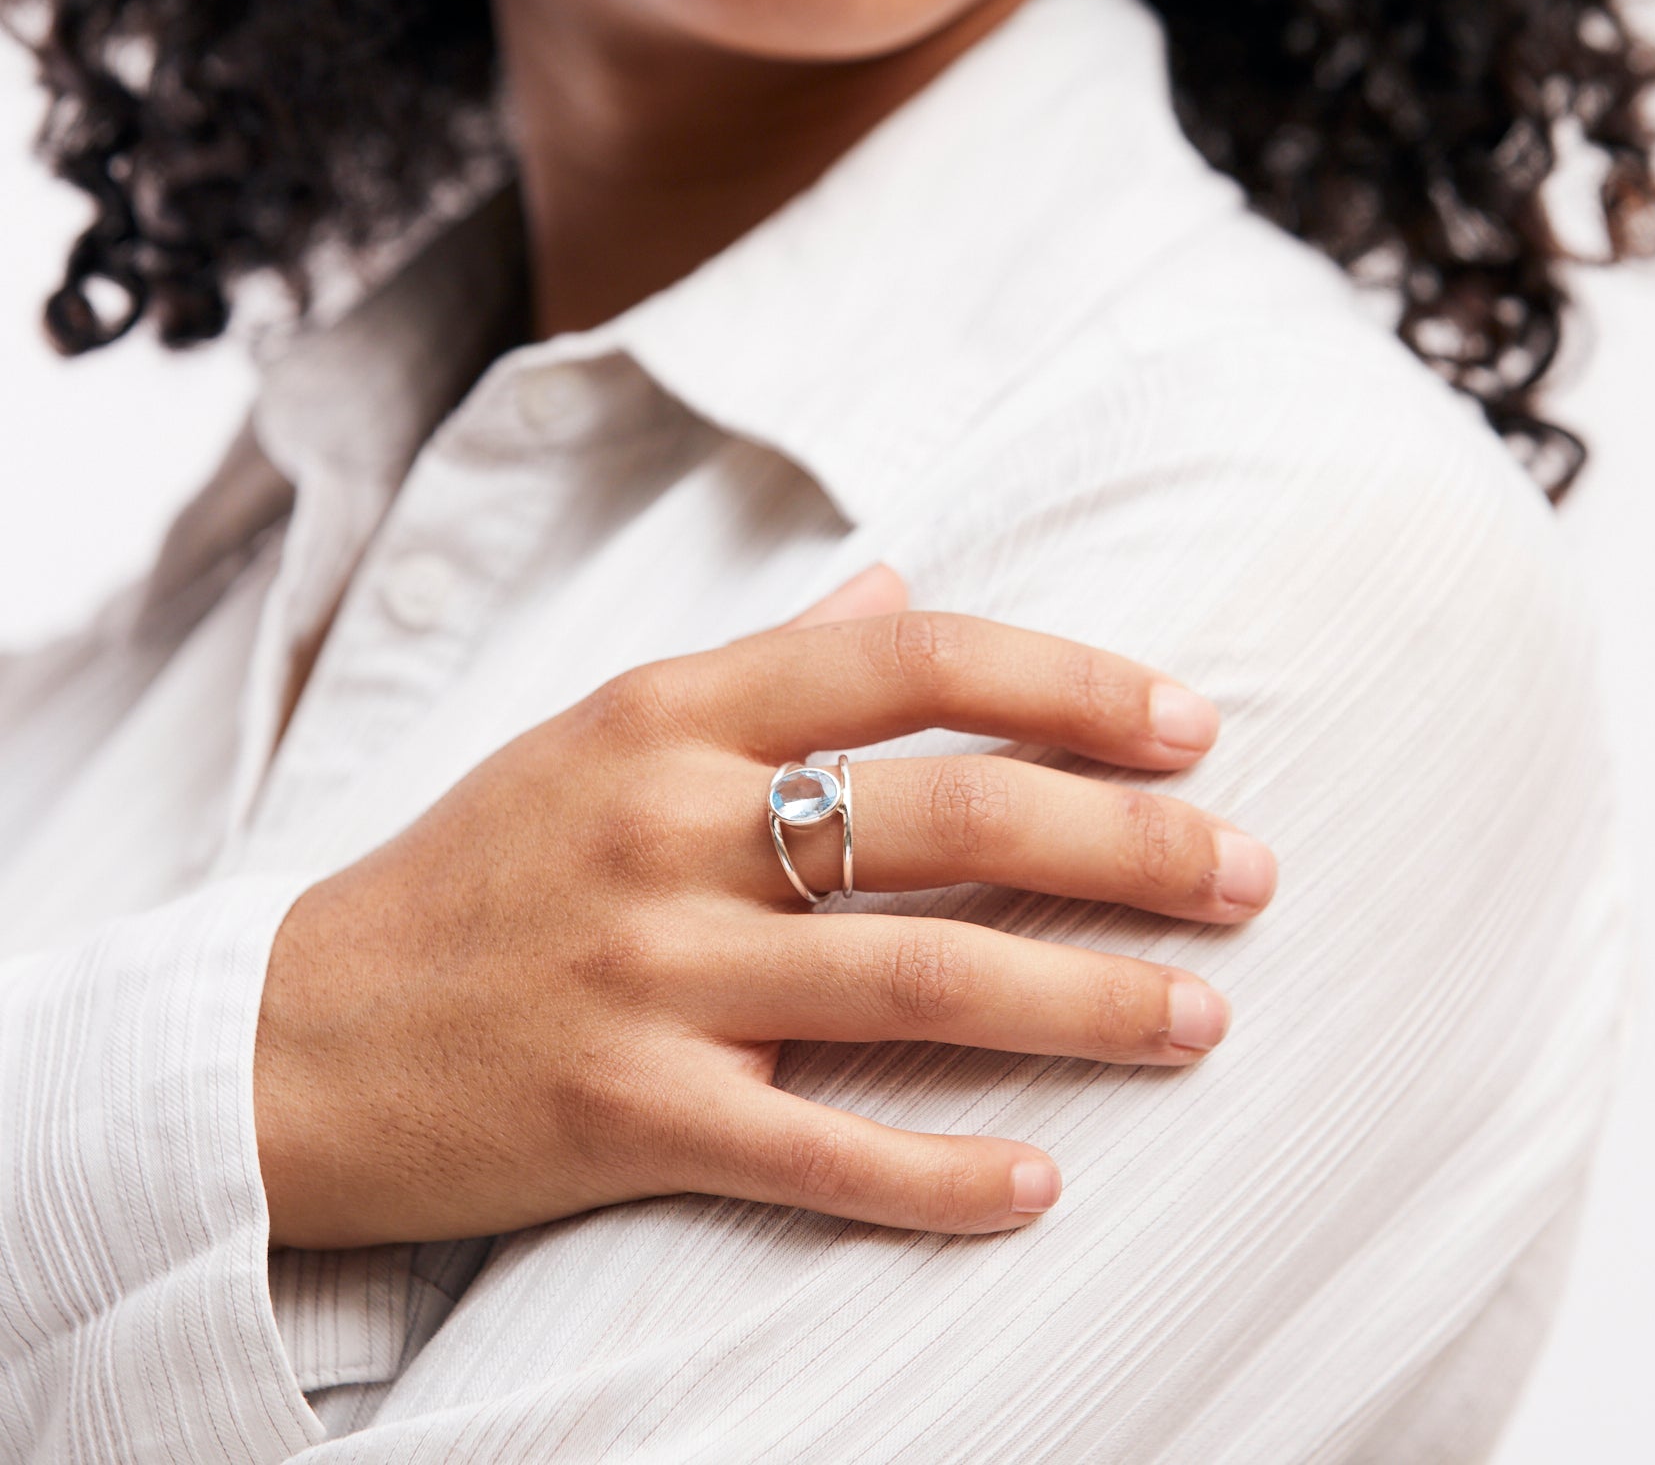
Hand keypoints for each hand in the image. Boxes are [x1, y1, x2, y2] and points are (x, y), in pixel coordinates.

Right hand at [253, 565, 1277, 1247]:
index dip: (1069, 685)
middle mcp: (669, 825)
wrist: (286, 1033)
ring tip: (1204, 1016)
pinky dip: (937, 1173)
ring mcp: (647, 972)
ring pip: (914, 981)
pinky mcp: (619, 1113)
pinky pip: (812, 1150)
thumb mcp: (601, 728)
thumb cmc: (473, 867)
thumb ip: (764, 659)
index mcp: (673, 711)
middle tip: (1252, 872)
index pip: (913, 662)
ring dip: (1081, 1002)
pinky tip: (1044, 1183)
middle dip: (1126, 843)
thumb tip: (899, 587)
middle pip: (949, 819)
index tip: (1187, 725)